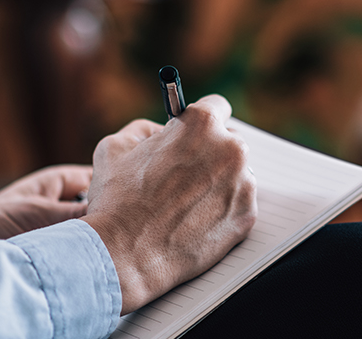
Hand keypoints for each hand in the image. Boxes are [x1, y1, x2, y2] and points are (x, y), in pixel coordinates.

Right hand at [82, 95, 256, 314]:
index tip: (196, 131)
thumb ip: (146, 130)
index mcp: (202, 125)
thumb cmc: (116, 200)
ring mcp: (243, 185)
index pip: (217, 107)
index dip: (201, 120)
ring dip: (218, 183)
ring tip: (185, 203)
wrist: (125, 254)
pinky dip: (221, 210)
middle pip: (229, 143)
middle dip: (211, 153)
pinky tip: (194, 221)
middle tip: (186, 172)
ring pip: (236, 175)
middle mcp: (230, 150)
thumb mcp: (115, 147)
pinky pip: (237, 205)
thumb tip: (162, 132)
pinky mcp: (246, 217)